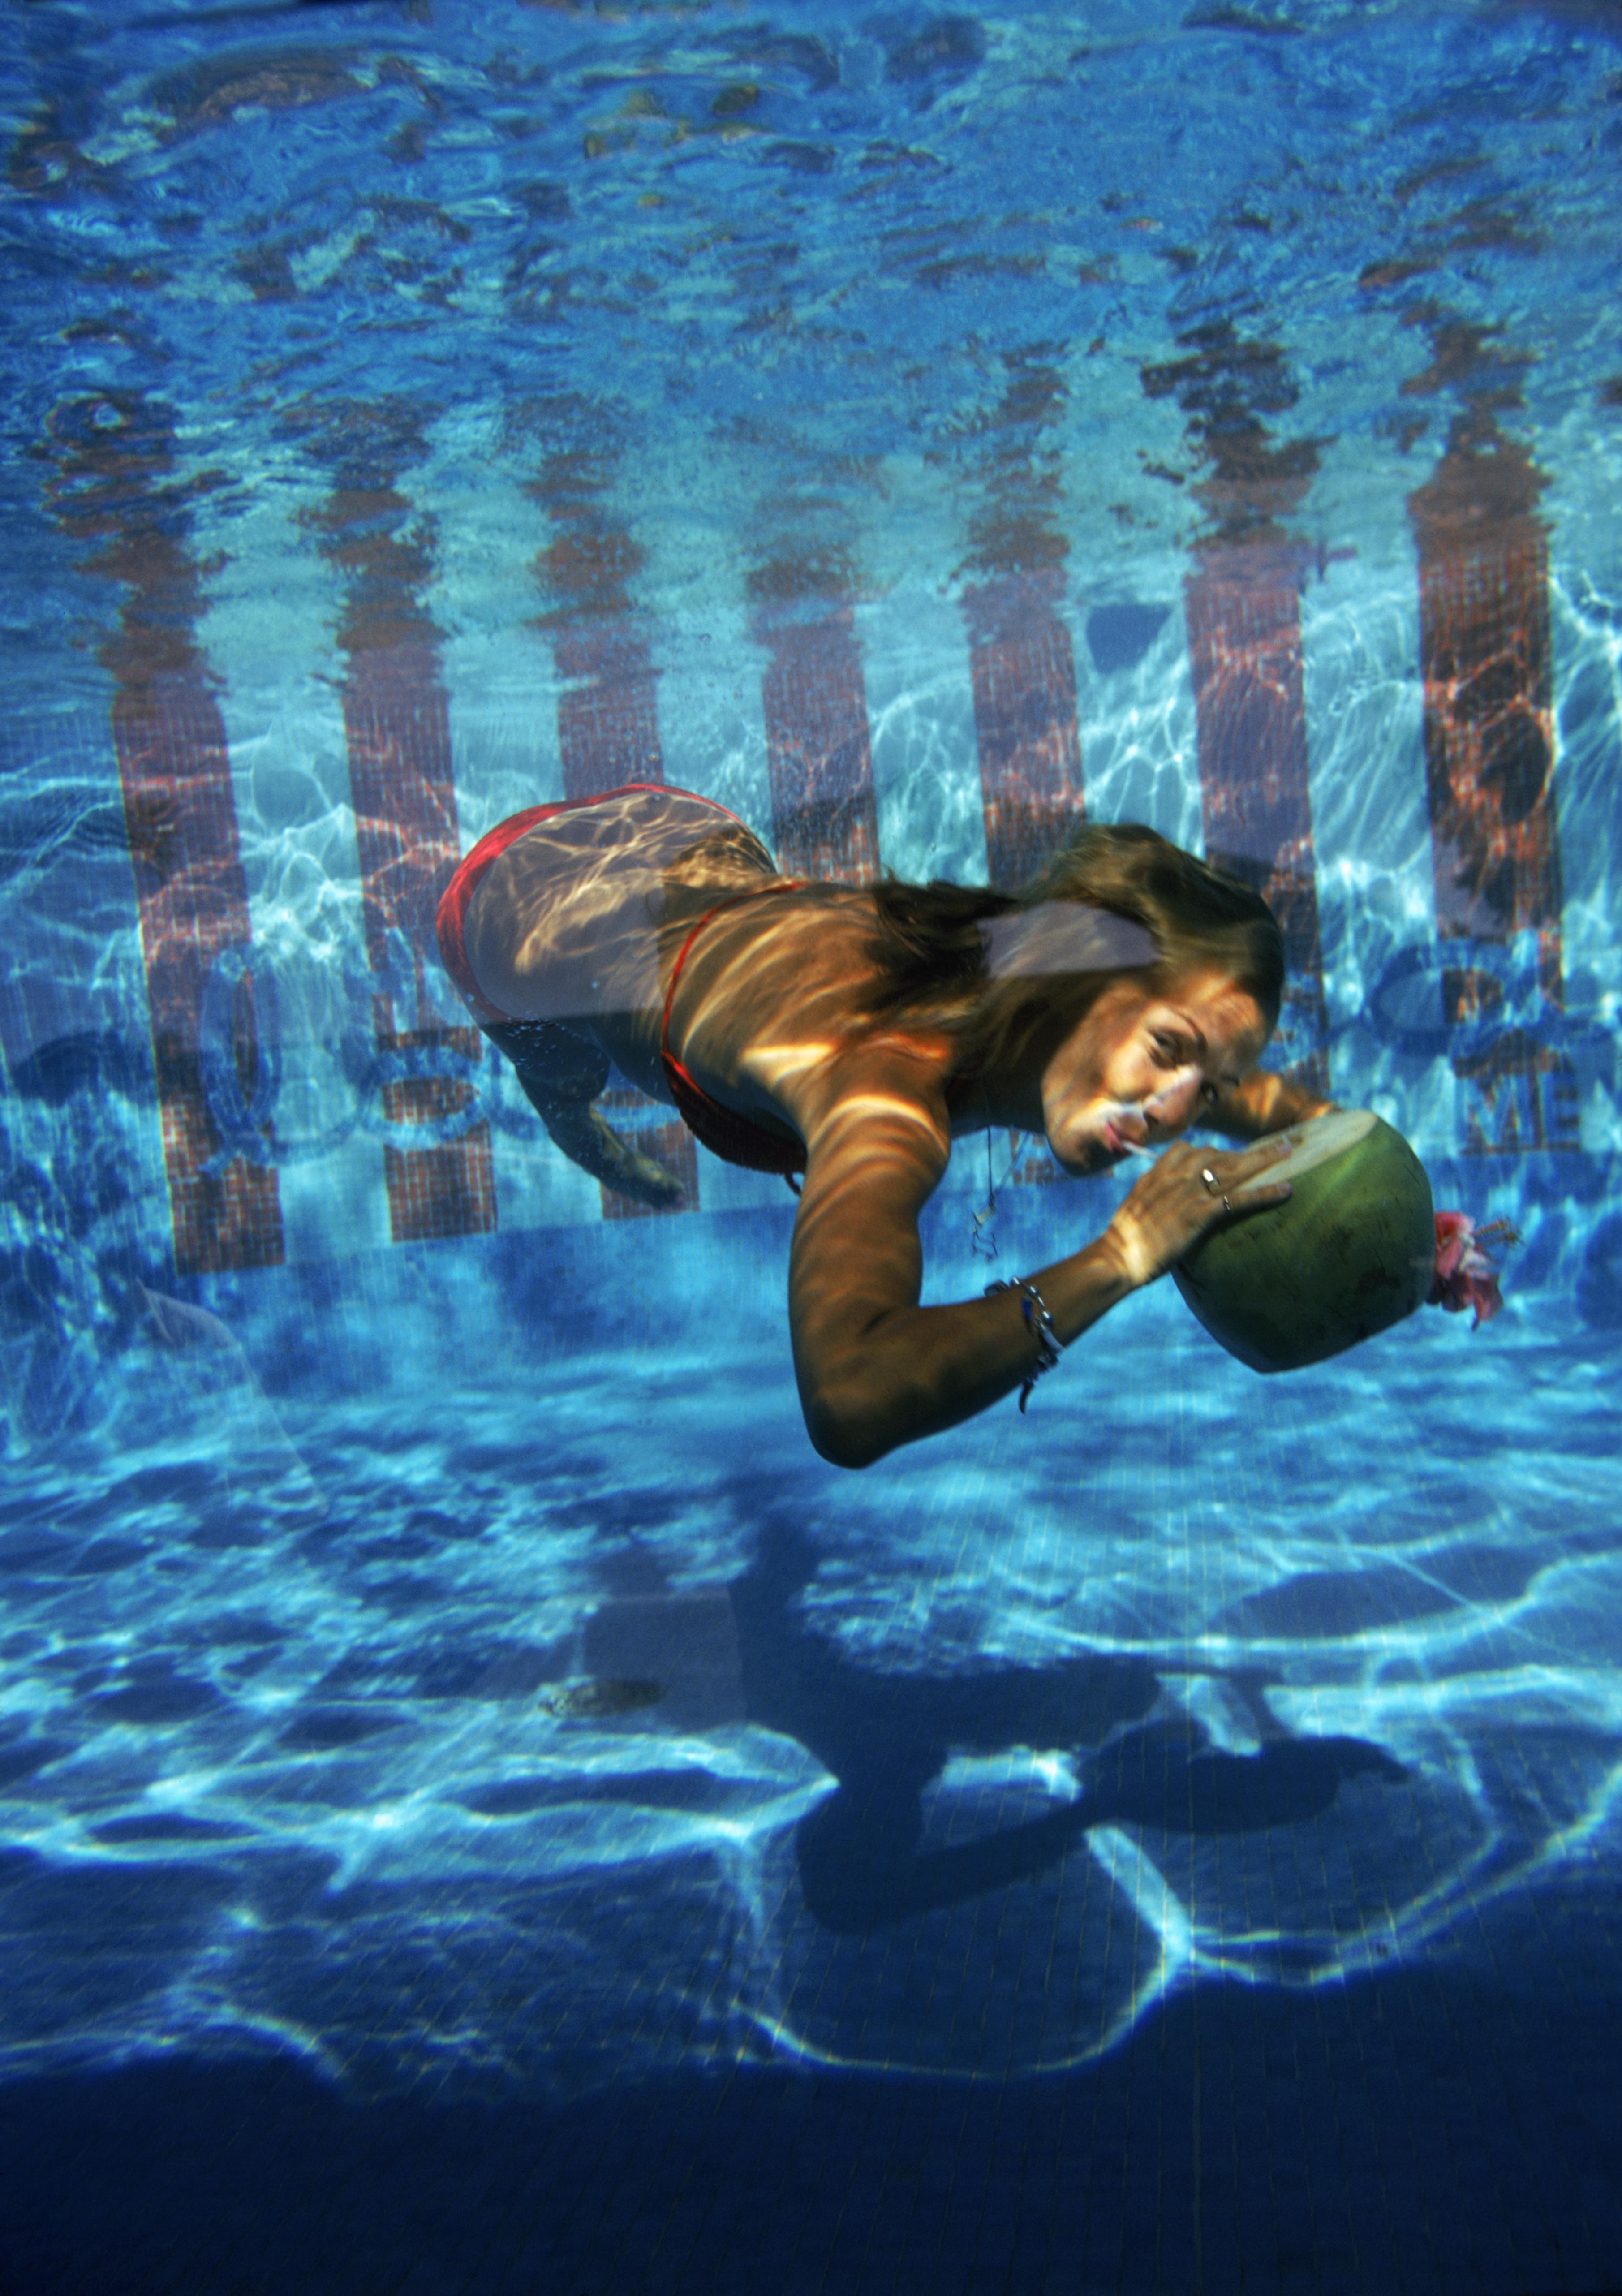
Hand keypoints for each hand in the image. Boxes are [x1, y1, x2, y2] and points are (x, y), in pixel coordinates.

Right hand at [1102, 1136, 1293, 1290]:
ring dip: (1264, 1159)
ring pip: (1233, 1169)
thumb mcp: (1136, 1207)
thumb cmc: (1124, 1239)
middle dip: (1248, 1149)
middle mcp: (1175, 1177)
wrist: (1117, 1256)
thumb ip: (1154, 1196)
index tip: (1230, 1153)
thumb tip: (1166, 1202)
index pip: (1189, 1151)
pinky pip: (1239, 1199)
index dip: (1214, 1151)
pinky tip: (1286, 1190)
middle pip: (1219, 1154)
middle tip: (1279, 1143)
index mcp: (1158, 1174)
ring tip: (1290, 1153)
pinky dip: (1264, 1193)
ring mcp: (1189, 1194)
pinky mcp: (1200, 1214)